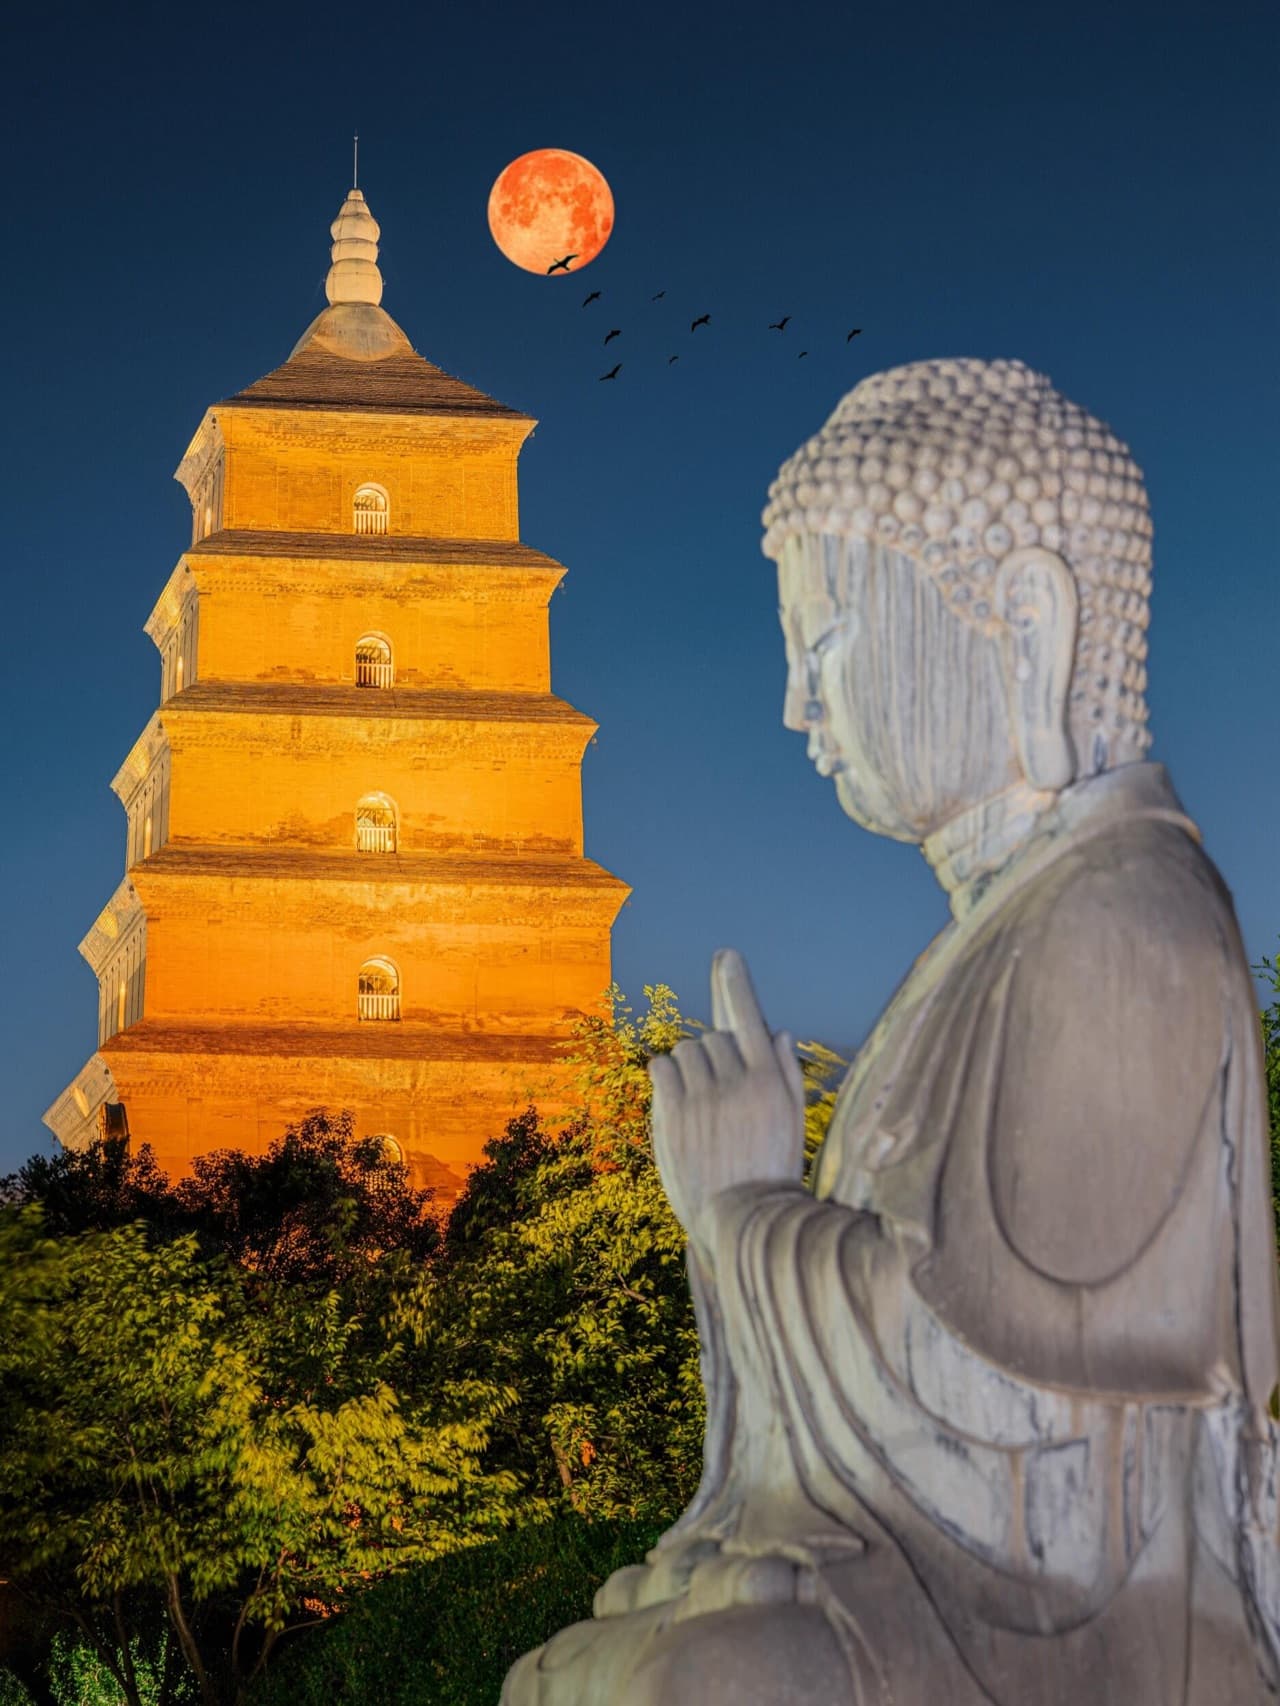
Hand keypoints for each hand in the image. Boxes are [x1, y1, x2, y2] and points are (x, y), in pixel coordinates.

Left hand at [649, 948, 805, 1240]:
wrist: (742, 1224)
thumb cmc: (770, 1174)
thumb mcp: (790, 1124)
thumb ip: (785, 1075)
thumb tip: (780, 1032)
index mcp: (771, 1082)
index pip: (751, 1019)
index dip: (737, 984)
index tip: (727, 955)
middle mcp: (740, 1083)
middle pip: (713, 1037)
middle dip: (712, 1056)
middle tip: (717, 1095)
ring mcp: (705, 1098)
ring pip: (686, 1051)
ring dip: (689, 1067)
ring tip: (699, 1104)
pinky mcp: (674, 1114)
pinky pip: (661, 1068)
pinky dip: (665, 1077)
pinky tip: (676, 1101)